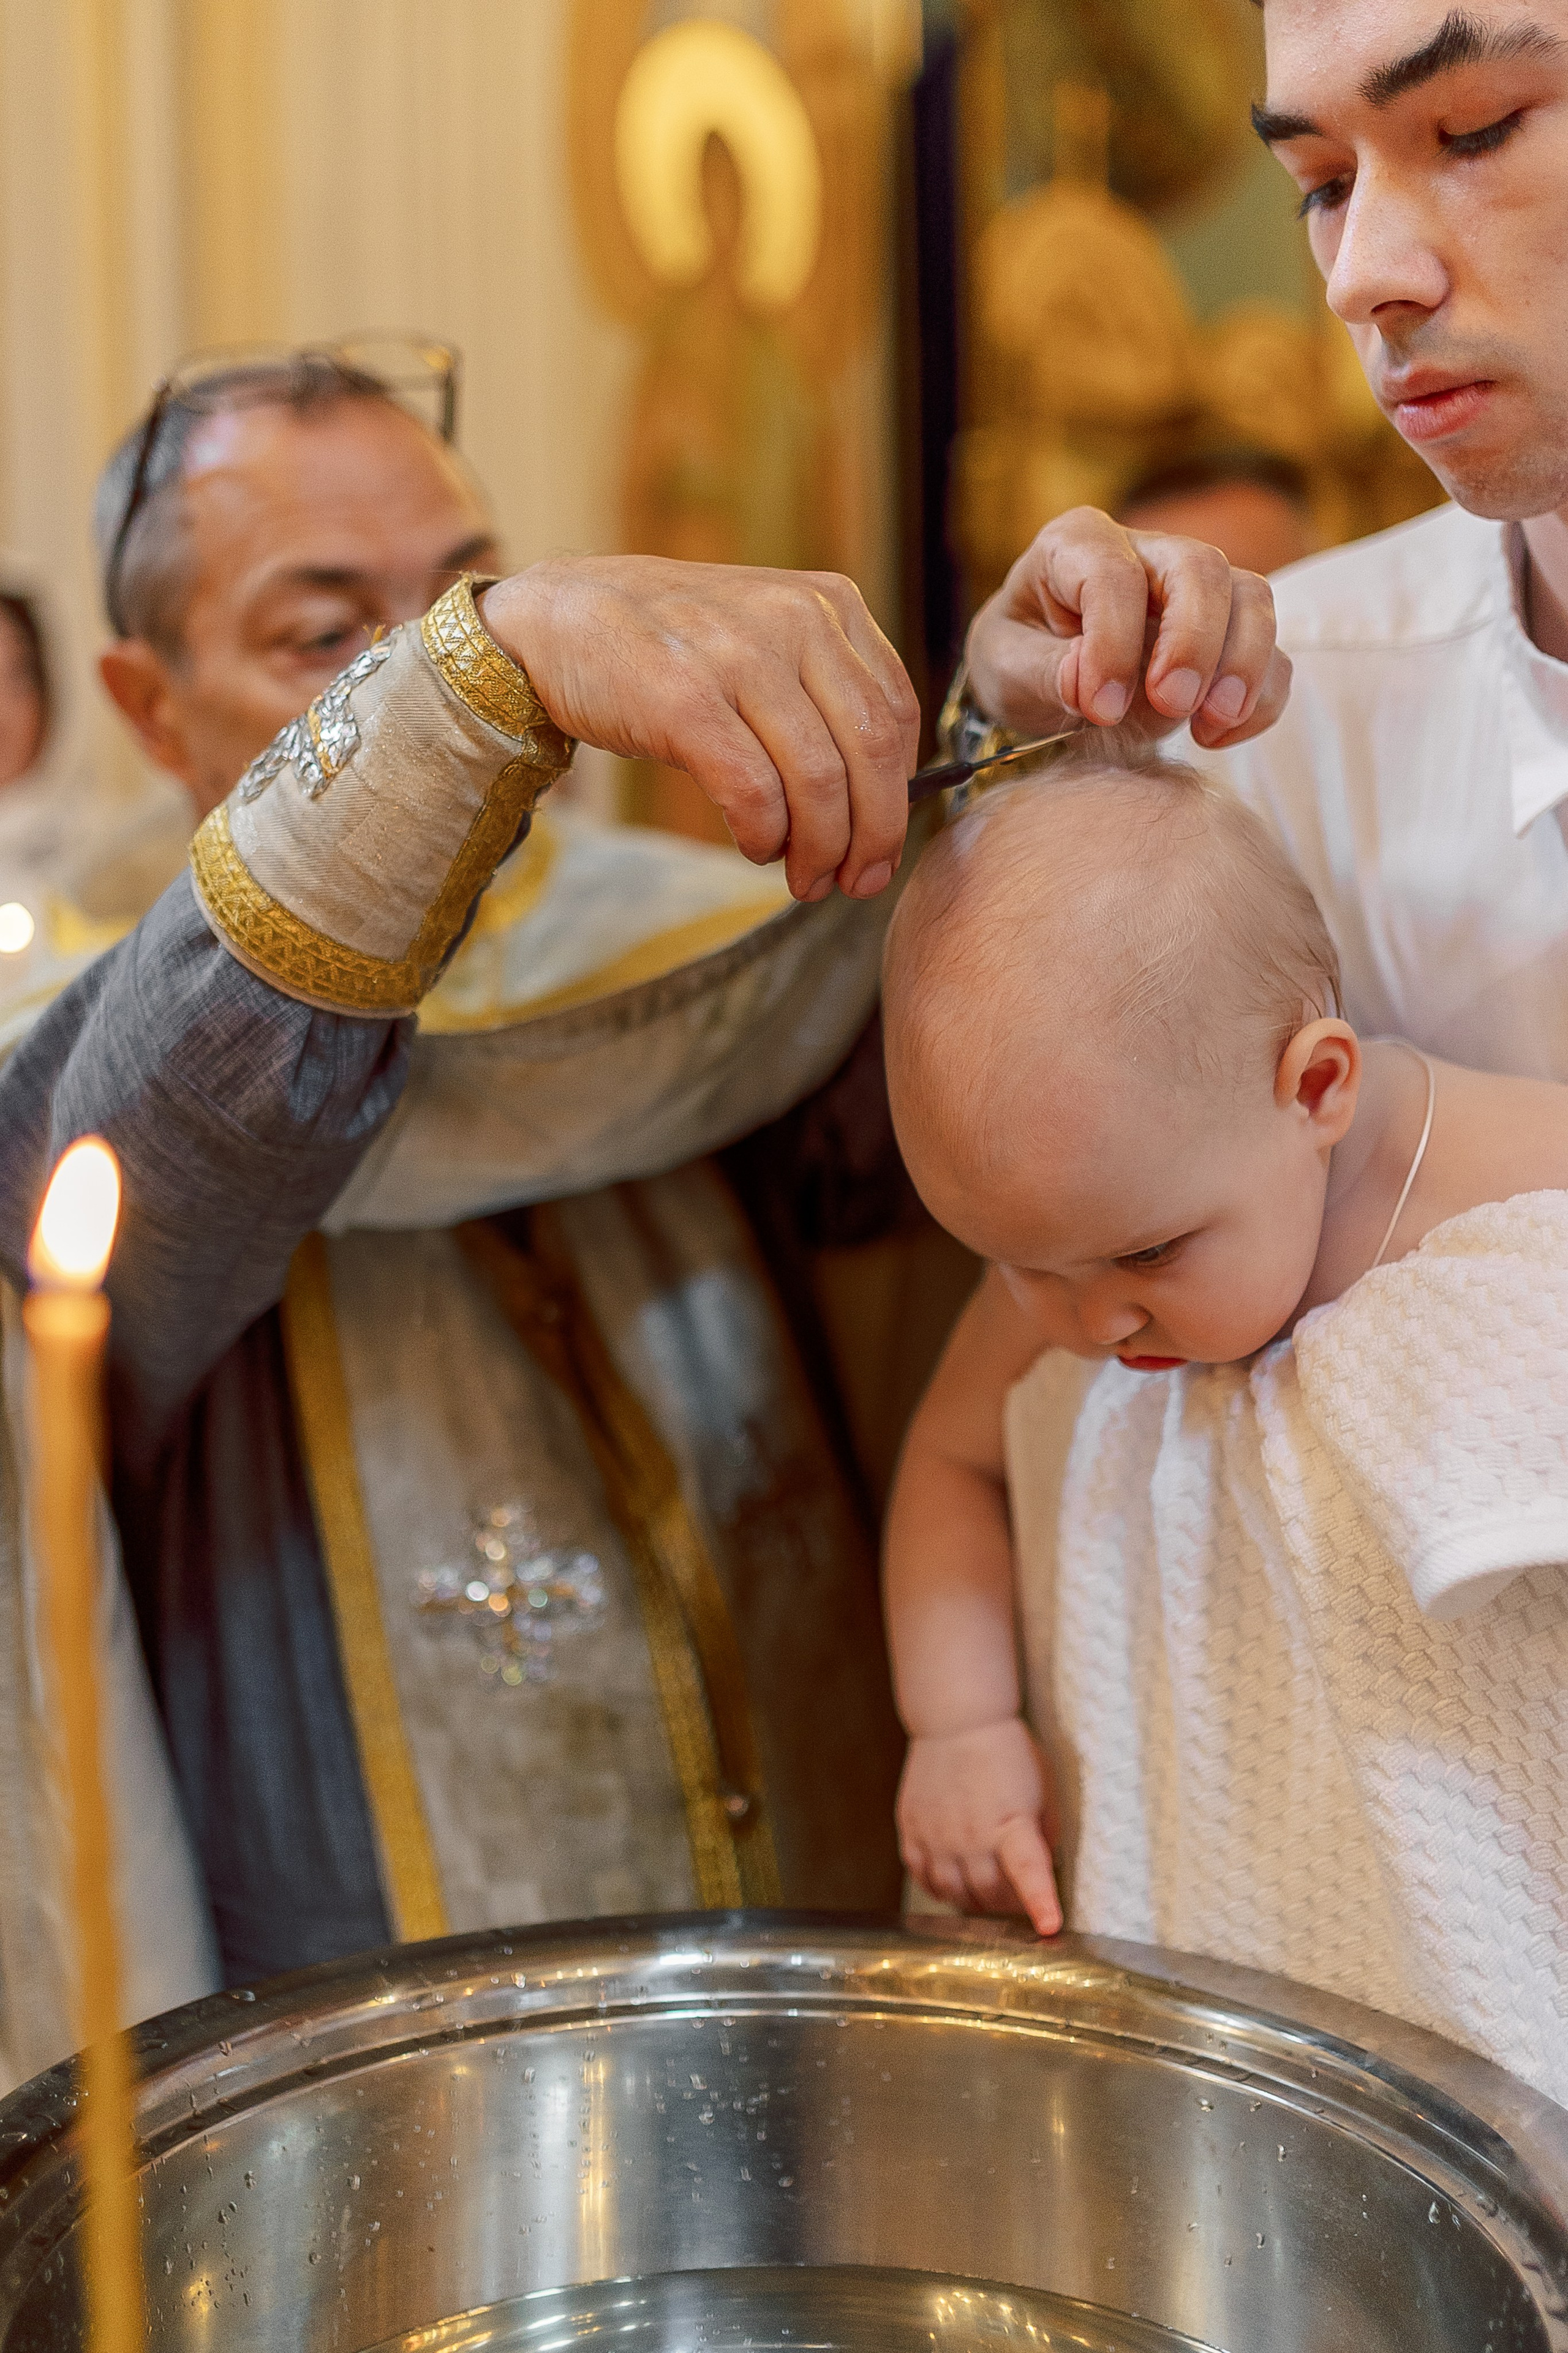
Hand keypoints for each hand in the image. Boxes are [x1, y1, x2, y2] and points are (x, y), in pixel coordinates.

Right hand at [480, 557, 920, 902]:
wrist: (561, 617)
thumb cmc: (671, 644)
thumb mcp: (766, 637)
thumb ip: (825, 690)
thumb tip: (878, 799)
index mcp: (829, 603)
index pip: (897, 714)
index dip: (901, 795)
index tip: (883, 846)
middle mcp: (794, 620)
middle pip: (870, 753)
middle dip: (872, 836)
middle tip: (858, 882)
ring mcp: (738, 656)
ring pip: (817, 780)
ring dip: (819, 849)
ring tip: (804, 879)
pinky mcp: (685, 700)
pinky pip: (753, 792)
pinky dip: (764, 836)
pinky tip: (756, 848)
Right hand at [896, 1718, 1061, 1936]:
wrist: (957, 1720)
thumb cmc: (1007, 1752)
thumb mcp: (1043, 1789)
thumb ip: (1044, 1834)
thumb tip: (1043, 1870)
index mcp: (1011, 1825)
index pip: (1028, 1873)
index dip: (1040, 1904)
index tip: (1049, 1927)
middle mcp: (971, 1836)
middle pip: (991, 1896)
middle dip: (1010, 1905)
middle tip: (1018, 1897)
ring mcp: (937, 1836)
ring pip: (955, 1895)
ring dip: (974, 1901)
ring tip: (986, 1890)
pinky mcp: (912, 1830)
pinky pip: (922, 1877)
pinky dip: (939, 1888)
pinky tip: (952, 1881)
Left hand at [963, 506, 1291, 752]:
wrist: (1043, 682)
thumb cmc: (1020, 661)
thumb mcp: (1006, 669)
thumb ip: (1042, 671)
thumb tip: (1083, 680)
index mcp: (1077, 544)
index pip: (1114, 574)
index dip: (1114, 640)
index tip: (1100, 707)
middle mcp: (1147, 551)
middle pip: (1202, 568)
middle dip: (1194, 640)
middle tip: (1173, 705)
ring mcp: (1196, 589)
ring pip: (1252, 599)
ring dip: (1242, 666)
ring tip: (1209, 725)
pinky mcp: (1230, 633)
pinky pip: (1273, 654)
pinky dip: (1260, 698)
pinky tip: (1216, 737)